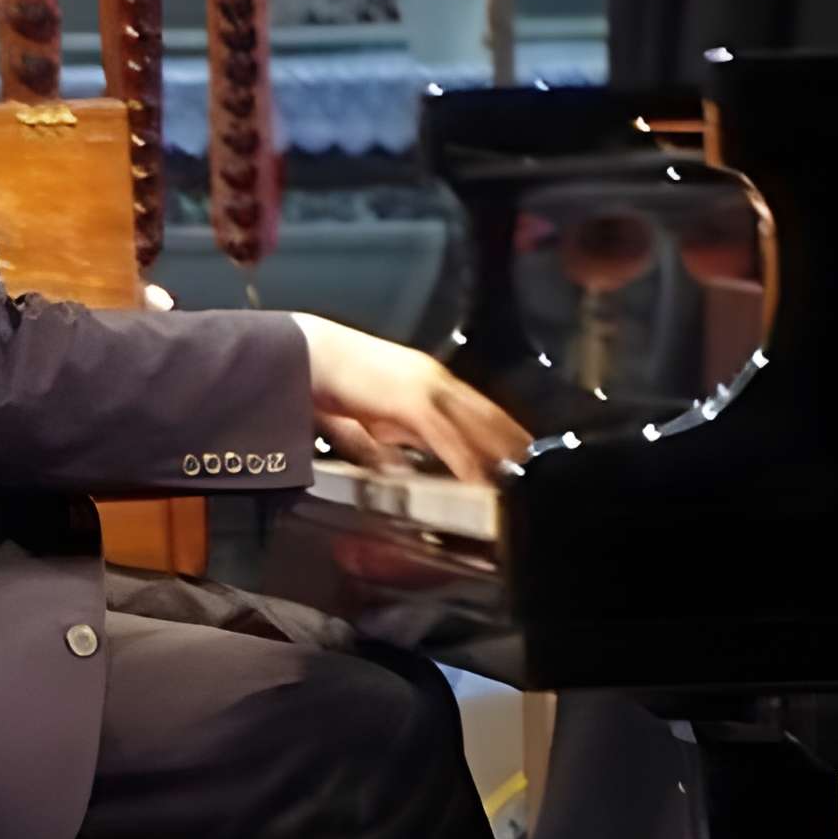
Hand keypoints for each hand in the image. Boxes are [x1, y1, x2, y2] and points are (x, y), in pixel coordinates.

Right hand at [292, 312, 529, 484]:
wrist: (299, 352)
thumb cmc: (321, 379)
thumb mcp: (359, 417)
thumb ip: (378, 444)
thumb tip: (395, 470)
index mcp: (424, 379)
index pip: (477, 409)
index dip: (501, 433)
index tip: (519, 456)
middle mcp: (434, 379)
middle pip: (490, 417)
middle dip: (513, 446)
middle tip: (538, 475)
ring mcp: (427, 388)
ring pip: (479, 427)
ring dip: (500, 458)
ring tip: (519, 486)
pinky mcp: (413, 402)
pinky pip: (450, 439)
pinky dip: (467, 464)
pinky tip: (480, 484)